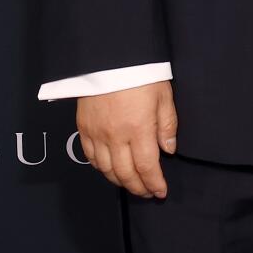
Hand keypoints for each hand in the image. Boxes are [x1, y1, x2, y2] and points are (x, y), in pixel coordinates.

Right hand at [76, 81, 176, 198]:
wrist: (110, 58)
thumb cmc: (142, 75)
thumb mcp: (164, 96)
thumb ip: (167, 126)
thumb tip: (169, 150)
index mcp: (138, 129)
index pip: (147, 167)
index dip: (154, 183)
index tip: (161, 192)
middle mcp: (115, 136)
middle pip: (125, 174)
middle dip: (138, 188)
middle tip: (148, 193)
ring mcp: (97, 134)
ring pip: (106, 169)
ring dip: (120, 181)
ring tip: (132, 185)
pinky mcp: (84, 128)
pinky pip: (91, 157)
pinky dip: (101, 169)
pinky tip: (111, 170)